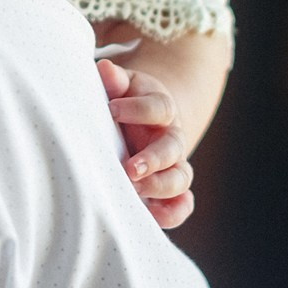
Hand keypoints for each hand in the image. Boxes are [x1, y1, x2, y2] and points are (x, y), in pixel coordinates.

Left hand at [97, 57, 192, 228]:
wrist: (139, 120)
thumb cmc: (123, 102)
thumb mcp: (120, 87)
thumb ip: (114, 81)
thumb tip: (106, 69)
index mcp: (160, 108)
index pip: (159, 107)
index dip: (138, 109)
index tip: (111, 110)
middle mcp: (171, 138)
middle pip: (173, 147)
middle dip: (153, 159)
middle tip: (129, 168)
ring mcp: (173, 165)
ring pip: (180, 178)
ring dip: (160, 186)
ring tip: (134, 193)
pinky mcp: (171, 190)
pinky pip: (181, 205)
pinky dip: (172, 213)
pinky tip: (151, 217)